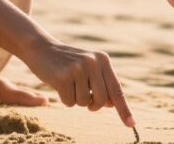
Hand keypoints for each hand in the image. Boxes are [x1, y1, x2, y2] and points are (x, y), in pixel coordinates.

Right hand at [20, 37, 134, 127]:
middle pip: (102, 101)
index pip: (117, 90)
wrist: (42, 48)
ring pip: (84, 103)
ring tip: (68, 83)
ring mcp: (78, 69)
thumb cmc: (68, 62)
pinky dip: (64, 98)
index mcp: (103, 60)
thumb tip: (112, 105)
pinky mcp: (63, 77)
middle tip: (82, 94)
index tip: (132, 125)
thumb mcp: (88, 68)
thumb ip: (102, 84)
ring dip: (75, 99)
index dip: (124, 109)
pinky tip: (59, 83)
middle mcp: (93, 62)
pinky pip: (69, 102)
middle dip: (92, 104)